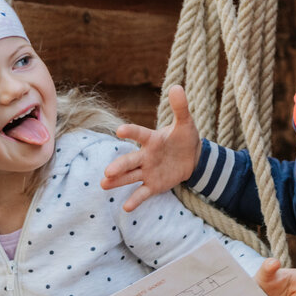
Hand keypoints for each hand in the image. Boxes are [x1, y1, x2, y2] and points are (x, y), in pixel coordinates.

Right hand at [101, 85, 201, 211]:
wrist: (191, 157)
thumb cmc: (184, 138)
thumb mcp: (186, 123)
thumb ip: (180, 107)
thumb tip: (177, 87)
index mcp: (152, 140)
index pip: (140, 135)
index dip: (131, 132)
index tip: (120, 130)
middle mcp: (146, 156)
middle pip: (130, 161)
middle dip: (119, 166)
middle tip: (107, 171)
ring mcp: (148, 171)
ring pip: (130, 176)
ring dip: (118, 182)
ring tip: (104, 185)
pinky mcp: (153, 185)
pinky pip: (142, 192)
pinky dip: (135, 200)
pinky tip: (126, 208)